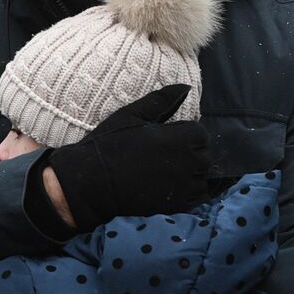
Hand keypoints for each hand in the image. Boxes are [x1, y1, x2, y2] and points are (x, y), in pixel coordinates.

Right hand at [47, 84, 212, 231]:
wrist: (88, 185)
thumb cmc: (108, 146)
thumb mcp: (131, 116)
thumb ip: (161, 101)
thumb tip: (186, 87)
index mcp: (177, 139)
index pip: (201, 133)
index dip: (187, 134)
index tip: (170, 138)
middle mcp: (185, 162)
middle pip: (204, 156)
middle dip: (191, 154)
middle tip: (168, 156)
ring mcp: (182, 186)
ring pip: (202, 177)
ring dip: (192, 174)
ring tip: (169, 173)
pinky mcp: (176, 205)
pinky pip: (197, 197)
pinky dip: (190, 192)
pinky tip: (172, 188)